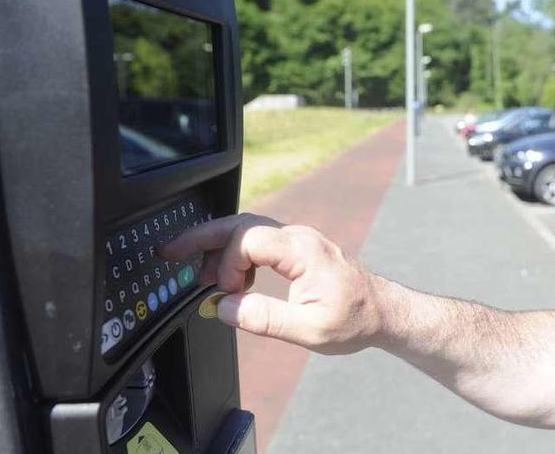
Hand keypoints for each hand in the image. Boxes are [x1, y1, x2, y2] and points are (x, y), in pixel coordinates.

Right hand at [160, 214, 386, 353]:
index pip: (246, 238)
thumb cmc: (356, 320)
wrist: (385, 312)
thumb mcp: (310, 330)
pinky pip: (259, 242)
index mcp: (302, 250)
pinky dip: (238, 256)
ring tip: (201, 277)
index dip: (226, 263)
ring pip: (247, 231)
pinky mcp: (298, 249)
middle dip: (201, 237)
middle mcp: (298, 238)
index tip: (224, 292)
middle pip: (239, 225)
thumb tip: (223, 307)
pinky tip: (233, 281)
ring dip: (220, 249)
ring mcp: (299, 241)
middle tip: (169, 251)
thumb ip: (264, 319)